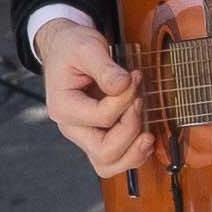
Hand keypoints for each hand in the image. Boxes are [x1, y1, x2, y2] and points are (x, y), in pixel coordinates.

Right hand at [37, 15, 148, 179]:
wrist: (65, 48)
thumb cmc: (72, 48)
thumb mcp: (87, 47)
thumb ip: (104, 67)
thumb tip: (123, 85)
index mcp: (63, 106)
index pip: (102, 117)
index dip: (125, 100)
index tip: (134, 77)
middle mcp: (71, 127)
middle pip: (104, 152)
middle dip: (131, 130)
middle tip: (140, 103)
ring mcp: (84, 134)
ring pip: (108, 164)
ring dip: (133, 153)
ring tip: (148, 135)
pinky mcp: (96, 134)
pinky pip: (114, 158)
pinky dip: (133, 153)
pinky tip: (145, 138)